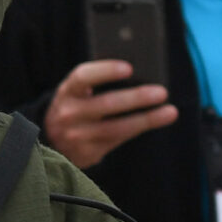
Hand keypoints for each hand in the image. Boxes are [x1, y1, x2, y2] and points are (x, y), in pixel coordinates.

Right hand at [44, 59, 177, 170]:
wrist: (50, 141)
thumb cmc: (75, 107)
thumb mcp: (77, 92)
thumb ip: (97, 83)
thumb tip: (138, 74)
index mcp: (67, 91)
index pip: (83, 77)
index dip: (105, 71)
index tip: (129, 68)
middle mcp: (68, 114)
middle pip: (106, 104)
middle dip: (136, 98)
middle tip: (161, 92)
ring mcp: (77, 136)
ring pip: (116, 128)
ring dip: (146, 119)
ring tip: (170, 111)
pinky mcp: (87, 154)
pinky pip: (118, 140)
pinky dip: (139, 129)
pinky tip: (156, 120)